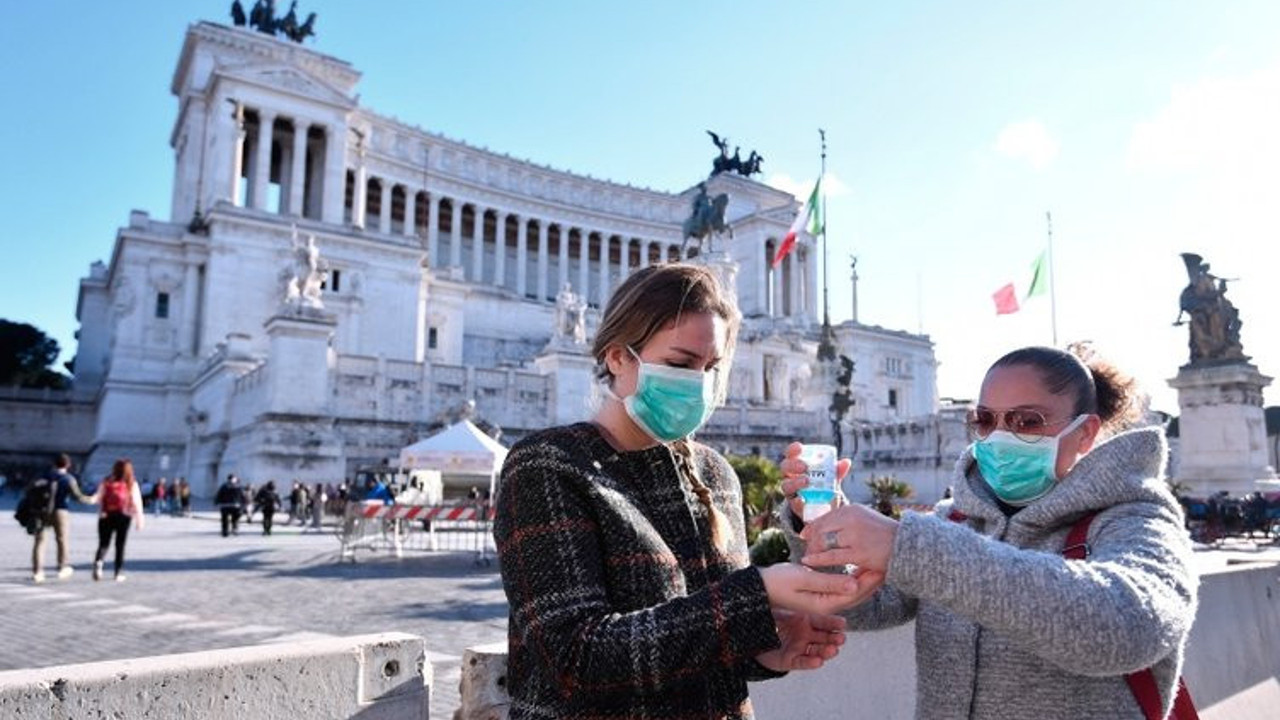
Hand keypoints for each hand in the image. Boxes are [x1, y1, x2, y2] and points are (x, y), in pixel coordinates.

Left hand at [755, 609, 846, 671]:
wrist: (749, 632)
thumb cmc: (767, 616)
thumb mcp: (781, 607)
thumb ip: (795, 603)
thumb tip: (810, 592)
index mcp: (804, 620)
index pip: (823, 622)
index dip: (833, 624)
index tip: (843, 624)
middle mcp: (804, 635)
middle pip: (823, 638)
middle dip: (833, 639)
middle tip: (842, 639)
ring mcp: (798, 648)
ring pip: (815, 651)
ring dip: (826, 651)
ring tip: (833, 650)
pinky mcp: (789, 660)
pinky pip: (801, 662)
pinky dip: (810, 662)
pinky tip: (819, 661)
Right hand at [758, 563, 874, 615]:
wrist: (759, 588)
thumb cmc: (777, 581)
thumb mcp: (803, 578)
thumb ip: (829, 582)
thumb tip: (855, 585)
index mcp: (824, 604)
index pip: (855, 593)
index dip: (870, 579)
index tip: (882, 563)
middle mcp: (826, 606)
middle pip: (857, 594)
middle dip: (872, 579)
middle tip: (885, 561)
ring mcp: (823, 602)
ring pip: (851, 592)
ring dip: (864, 579)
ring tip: (876, 562)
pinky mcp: (819, 595)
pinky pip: (842, 588)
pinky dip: (853, 579)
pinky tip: (857, 567)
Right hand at [779, 441, 851, 520]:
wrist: (822, 506)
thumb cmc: (823, 484)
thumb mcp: (830, 476)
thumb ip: (836, 470)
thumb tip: (846, 462)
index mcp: (797, 464)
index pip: (790, 454)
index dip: (793, 449)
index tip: (800, 448)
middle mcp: (790, 476)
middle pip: (785, 467)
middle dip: (793, 465)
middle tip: (804, 467)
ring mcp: (791, 490)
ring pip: (786, 484)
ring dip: (795, 482)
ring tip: (806, 481)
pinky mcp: (794, 504)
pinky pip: (792, 501)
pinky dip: (797, 500)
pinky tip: (802, 499)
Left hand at [800, 504, 898, 571]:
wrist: (908, 546)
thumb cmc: (885, 535)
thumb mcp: (865, 519)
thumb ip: (847, 521)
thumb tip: (825, 526)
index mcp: (853, 509)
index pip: (825, 517)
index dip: (812, 527)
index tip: (805, 535)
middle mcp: (852, 519)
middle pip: (821, 529)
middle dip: (811, 540)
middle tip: (806, 549)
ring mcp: (855, 535)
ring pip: (823, 541)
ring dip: (813, 550)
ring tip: (808, 558)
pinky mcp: (859, 552)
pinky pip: (831, 556)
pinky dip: (817, 559)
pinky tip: (809, 562)